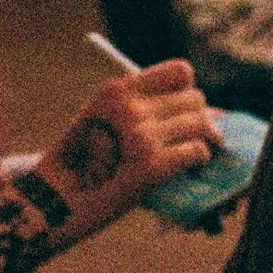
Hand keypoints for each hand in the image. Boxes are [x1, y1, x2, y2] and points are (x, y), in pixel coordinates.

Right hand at [38, 58, 218, 230]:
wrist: (58, 200)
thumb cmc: (86, 165)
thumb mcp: (105, 122)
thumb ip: (147, 110)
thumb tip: (215, 113)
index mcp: (118, 90)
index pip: (181, 72)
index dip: (188, 91)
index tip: (183, 111)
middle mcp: (130, 107)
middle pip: (195, 100)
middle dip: (200, 120)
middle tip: (195, 140)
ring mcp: (140, 136)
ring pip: (202, 125)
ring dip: (205, 142)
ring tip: (196, 155)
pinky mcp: (151, 165)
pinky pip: (197, 152)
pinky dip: (198, 161)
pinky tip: (188, 169)